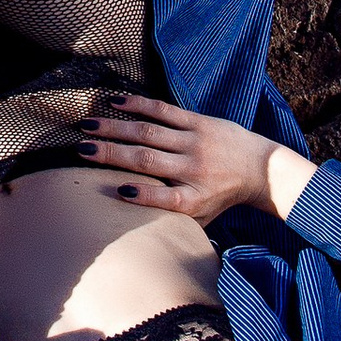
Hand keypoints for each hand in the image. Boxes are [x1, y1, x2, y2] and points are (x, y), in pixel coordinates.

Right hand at [75, 94, 315, 224]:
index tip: (118, 192)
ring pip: (150, 132)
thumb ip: (175, 224)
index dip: (143, 196)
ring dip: (116, 128)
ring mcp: (196, 143)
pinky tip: (115, 102)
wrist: (260, 168)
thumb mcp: (202, 219)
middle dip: (112, 155)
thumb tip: (139, 238)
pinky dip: (139, 105)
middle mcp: (194, 170)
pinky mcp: (199, 122)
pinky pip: (165, 111)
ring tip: (88, 126)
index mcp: (194, 199)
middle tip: (80, 150)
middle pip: (149, 161)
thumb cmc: (221, 198)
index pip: (167, 198)